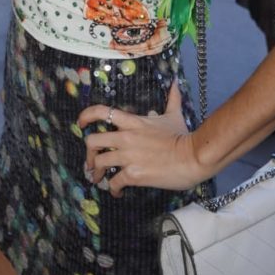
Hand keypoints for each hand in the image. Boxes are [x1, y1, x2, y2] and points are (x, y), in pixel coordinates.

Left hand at [78, 83, 202, 195]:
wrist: (193, 157)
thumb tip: (175, 81)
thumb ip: (171, 98)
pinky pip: (114, 183)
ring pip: (99, 163)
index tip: (80, 124)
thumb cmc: (183, 136)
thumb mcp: (174, 114)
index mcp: (132, 122)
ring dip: (96, 173)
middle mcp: (126, 137)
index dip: (85, 116)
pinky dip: (112, 189)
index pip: (101, 112)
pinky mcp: (134, 175)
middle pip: (92, 141)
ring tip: (99, 179)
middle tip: (92, 161)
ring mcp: (128, 156)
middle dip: (88, 153)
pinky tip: (117, 192)